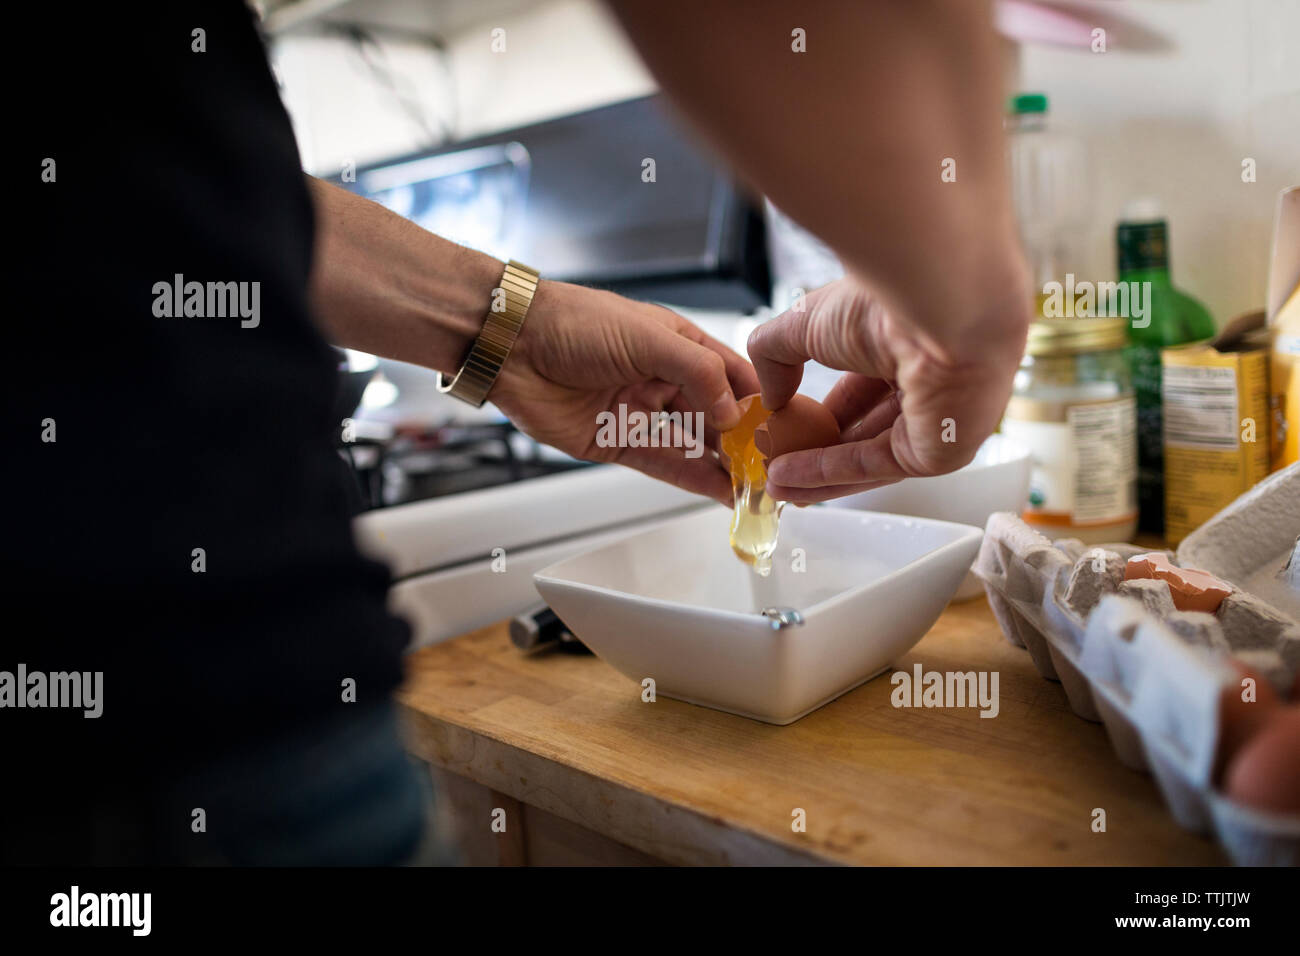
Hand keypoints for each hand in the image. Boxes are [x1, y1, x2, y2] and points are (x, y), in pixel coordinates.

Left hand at [492, 280, 759, 504]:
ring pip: (692, 444)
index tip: (781, 427)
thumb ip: (697, 372)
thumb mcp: (647, 337)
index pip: (731, 374)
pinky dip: (692, 478)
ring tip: (753, 486)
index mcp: (677, 343)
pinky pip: (662, 463)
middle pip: (716, 415)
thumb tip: (733, 412)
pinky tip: (719, 490)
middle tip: (770, 466)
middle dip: (744, 441)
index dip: (758, 400)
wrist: (511, 346)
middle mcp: (662, 378)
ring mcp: (640, 411)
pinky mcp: (615, 441)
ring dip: (723, 465)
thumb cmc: (571, 322)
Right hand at [746, 276, 1028, 504]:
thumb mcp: (805, 321)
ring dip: (814, 470)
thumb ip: (777, 356)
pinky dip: (827, 473)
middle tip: (776, 461)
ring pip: (865, 455)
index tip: (785, 425)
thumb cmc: (884, 301)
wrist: (934, 309)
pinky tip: (788, 477)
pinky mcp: (936, 452)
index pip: (860, 389)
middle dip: (815, 448)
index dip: (820, 411)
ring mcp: (935, 421)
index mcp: (905, 346)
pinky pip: (872, 466)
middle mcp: (927, 384)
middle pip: (863, 428)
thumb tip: (770, 398)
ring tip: (772, 480)